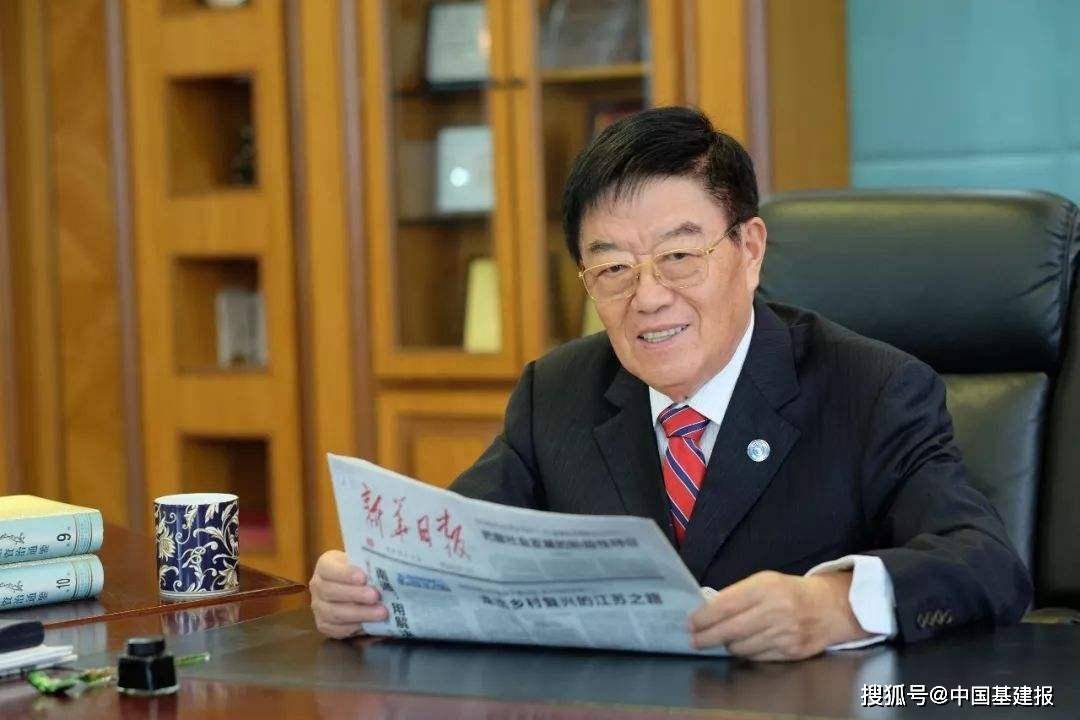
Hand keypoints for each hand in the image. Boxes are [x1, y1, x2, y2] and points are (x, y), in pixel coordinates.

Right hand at [310, 550, 388, 638]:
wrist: (352, 587)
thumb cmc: (360, 570)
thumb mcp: (360, 561)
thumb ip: (367, 564)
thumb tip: (385, 570)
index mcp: (325, 565)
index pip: (329, 568)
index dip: (345, 574)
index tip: (363, 578)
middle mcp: (317, 586)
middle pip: (331, 592)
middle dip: (355, 595)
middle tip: (375, 596)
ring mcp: (319, 607)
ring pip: (335, 613)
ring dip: (360, 614)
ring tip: (381, 613)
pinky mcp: (324, 625)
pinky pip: (337, 629)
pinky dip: (355, 627)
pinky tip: (371, 624)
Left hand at [688, 570, 867, 660]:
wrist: (830, 606)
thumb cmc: (789, 592)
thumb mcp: (764, 582)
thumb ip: (737, 595)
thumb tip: (707, 612)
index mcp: (765, 587)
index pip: (726, 605)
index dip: (704, 617)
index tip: (690, 623)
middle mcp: (776, 610)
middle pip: (731, 630)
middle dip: (707, 637)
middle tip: (694, 640)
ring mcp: (785, 633)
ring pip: (742, 647)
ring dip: (727, 645)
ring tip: (722, 639)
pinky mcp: (792, 652)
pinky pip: (757, 657)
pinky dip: (746, 653)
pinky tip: (743, 646)